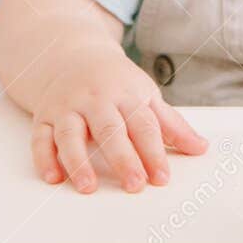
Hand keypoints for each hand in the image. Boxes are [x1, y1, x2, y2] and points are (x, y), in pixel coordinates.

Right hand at [29, 39, 207, 194]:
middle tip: (134, 185)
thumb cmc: (116, 82)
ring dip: (78, 161)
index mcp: (126, 94)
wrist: (73, 55)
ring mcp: (68, 107)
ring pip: (71, 134)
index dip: (154, 151)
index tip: (162, 177)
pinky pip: (41, 137)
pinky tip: (54, 177)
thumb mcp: (146, 95)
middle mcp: (96, 100)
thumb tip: (201, 148)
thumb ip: (171, 125)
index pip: (143, 125)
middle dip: (123, 158)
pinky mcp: (44, 116)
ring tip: (88, 187)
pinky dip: (44, 157)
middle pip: (110, 130)